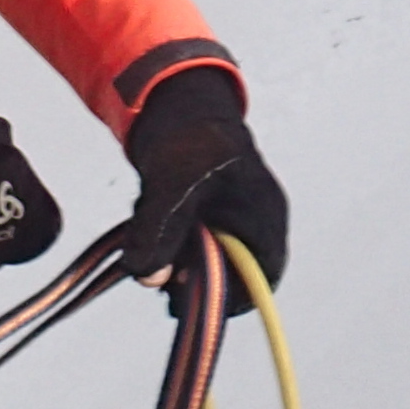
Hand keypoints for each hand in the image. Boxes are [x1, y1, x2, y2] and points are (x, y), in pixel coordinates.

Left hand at [113, 70, 286, 311]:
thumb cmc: (188, 136)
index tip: (192, 304)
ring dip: (175, 259)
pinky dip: (168, 244)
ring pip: (205, 262)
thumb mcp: (170, 186)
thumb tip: (145, 276)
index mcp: (264, 216)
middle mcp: (253, 223)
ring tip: (150, 238)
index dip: (233, 299)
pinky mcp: (207, 217)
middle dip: (193, 280)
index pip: (262, 276)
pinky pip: (190, 245)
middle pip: (231, 275)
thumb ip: (158, 232)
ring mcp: (231, 221)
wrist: (174, 103)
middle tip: (158, 277)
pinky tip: (148, 223)